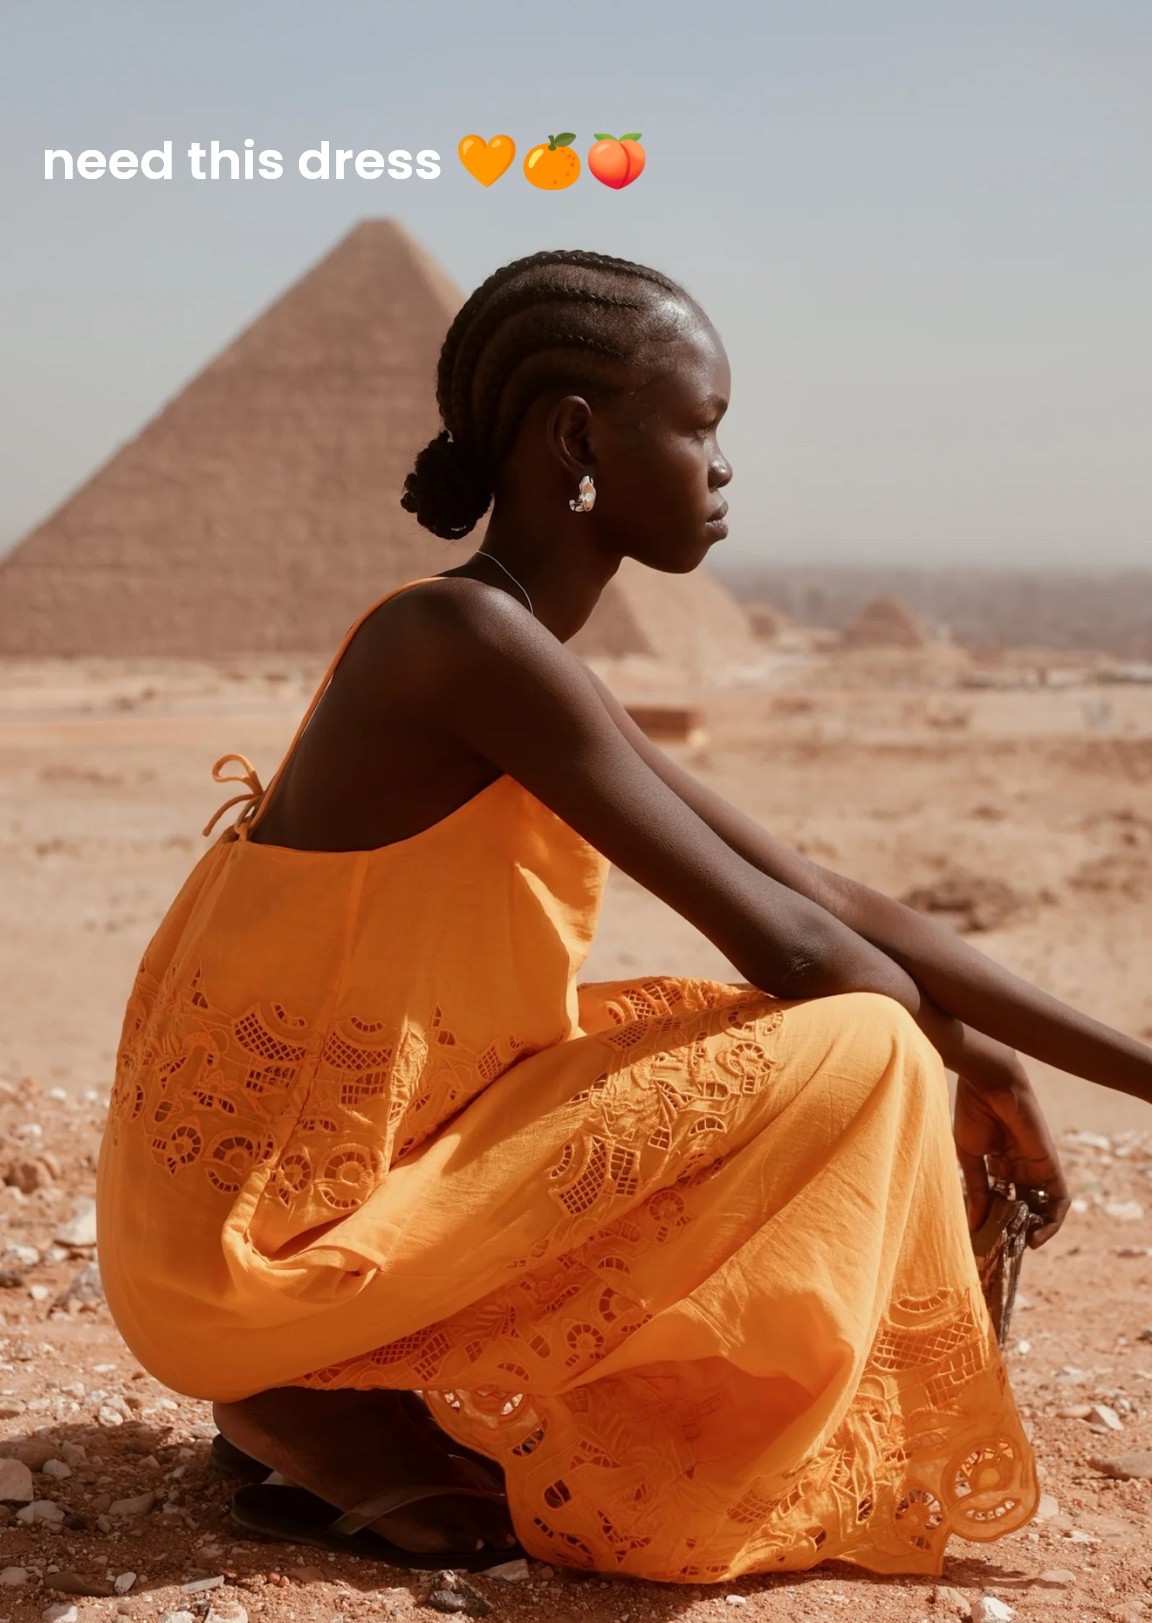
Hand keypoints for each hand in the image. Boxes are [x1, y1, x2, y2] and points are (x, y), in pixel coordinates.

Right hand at [952, 1040, 1069, 1248]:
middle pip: (1023, 1206)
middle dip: (1016, 1228)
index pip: (1001, 1199)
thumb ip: (976, 1189)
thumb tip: (975, 1223)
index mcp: (997, 1163)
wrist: (988, 1085)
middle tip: (1005, 1248)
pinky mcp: (1050, 1165)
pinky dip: (1053, 1220)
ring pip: (1042, 1206)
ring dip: (1037, 1229)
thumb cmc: (973, 1113)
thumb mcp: (969, 1157)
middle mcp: (1019, 1167)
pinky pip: (1059, 1199)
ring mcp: (1036, 1167)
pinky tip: (1037, 1235)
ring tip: (1023, 1246)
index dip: (995, 1219)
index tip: (986, 1238)